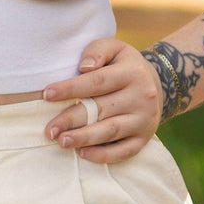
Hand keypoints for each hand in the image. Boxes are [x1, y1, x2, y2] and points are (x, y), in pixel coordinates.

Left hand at [40, 37, 161, 162]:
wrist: (157, 85)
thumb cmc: (123, 65)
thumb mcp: (114, 48)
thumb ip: (97, 52)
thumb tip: (84, 66)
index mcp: (132, 73)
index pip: (97, 81)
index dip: (71, 88)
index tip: (46, 94)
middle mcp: (141, 97)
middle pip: (101, 109)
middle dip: (72, 119)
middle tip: (50, 129)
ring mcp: (144, 119)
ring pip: (111, 131)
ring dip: (85, 138)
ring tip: (62, 141)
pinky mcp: (144, 138)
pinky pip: (125, 151)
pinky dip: (104, 155)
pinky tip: (83, 154)